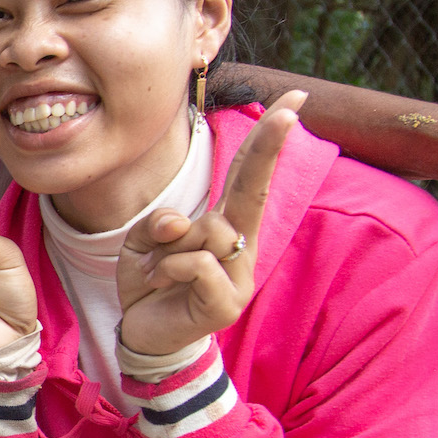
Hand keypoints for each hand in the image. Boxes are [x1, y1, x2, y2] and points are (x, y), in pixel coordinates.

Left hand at [117, 92, 302, 356]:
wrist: (144, 336)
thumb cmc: (151, 282)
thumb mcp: (142, 243)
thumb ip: (158, 224)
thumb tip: (178, 224)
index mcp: (224, 225)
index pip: (246, 176)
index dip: (268, 141)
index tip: (295, 102)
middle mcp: (241, 246)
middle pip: (252, 191)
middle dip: (269, 147)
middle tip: (289, 110)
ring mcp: (239, 275)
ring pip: (210, 231)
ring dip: (169, 248)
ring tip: (157, 272)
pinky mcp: (228, 303)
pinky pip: (199, 264)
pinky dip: (168, 269)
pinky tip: (159, 285)